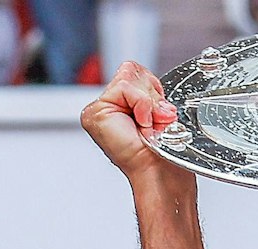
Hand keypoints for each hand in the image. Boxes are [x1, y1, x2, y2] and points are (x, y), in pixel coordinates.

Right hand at [81, 61, 181, 181]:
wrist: (158, 169)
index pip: (135, 72)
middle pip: (131, 70)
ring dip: (147, 101)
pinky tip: (141, 123)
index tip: (160, 114)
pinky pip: (125, 87)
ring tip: (148, 123)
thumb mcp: (160, 112)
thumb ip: (149, 92)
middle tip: (154, 120)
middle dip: (151, 94)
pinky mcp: (95, 112)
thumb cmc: (162, 151)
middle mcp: (108, 106)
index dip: (153, 89)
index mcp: (122, 105)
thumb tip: (150, 85)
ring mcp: (98, 109)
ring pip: (128, 76)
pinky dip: (141, 104)